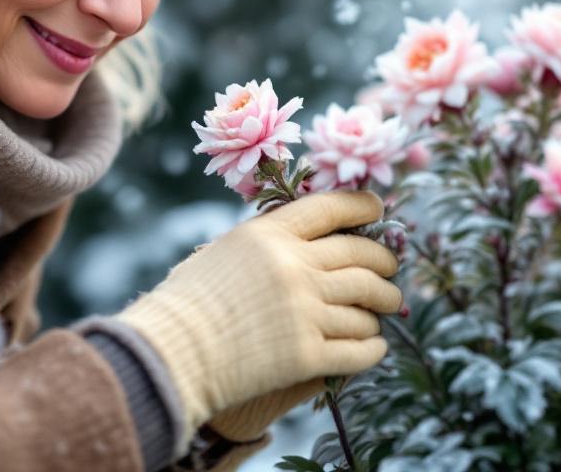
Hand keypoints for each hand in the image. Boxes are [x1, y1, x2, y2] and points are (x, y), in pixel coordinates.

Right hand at [115, 190, 400, 445]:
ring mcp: (305, 311)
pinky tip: (373, 347)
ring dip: (380, 309)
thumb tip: (310, 242)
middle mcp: (295, 267)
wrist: (170, 353)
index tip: (380, 209)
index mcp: (270, 234)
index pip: (331, 208)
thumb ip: (267, 242)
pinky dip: (372, 348)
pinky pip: (359, 349)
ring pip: (367, 305)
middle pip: (361, 257)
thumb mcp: (223, 252)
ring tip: (382, 312)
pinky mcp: (308, 354)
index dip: (363, 206)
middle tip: (390, 272)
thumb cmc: (187, 303)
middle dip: (384, 263)